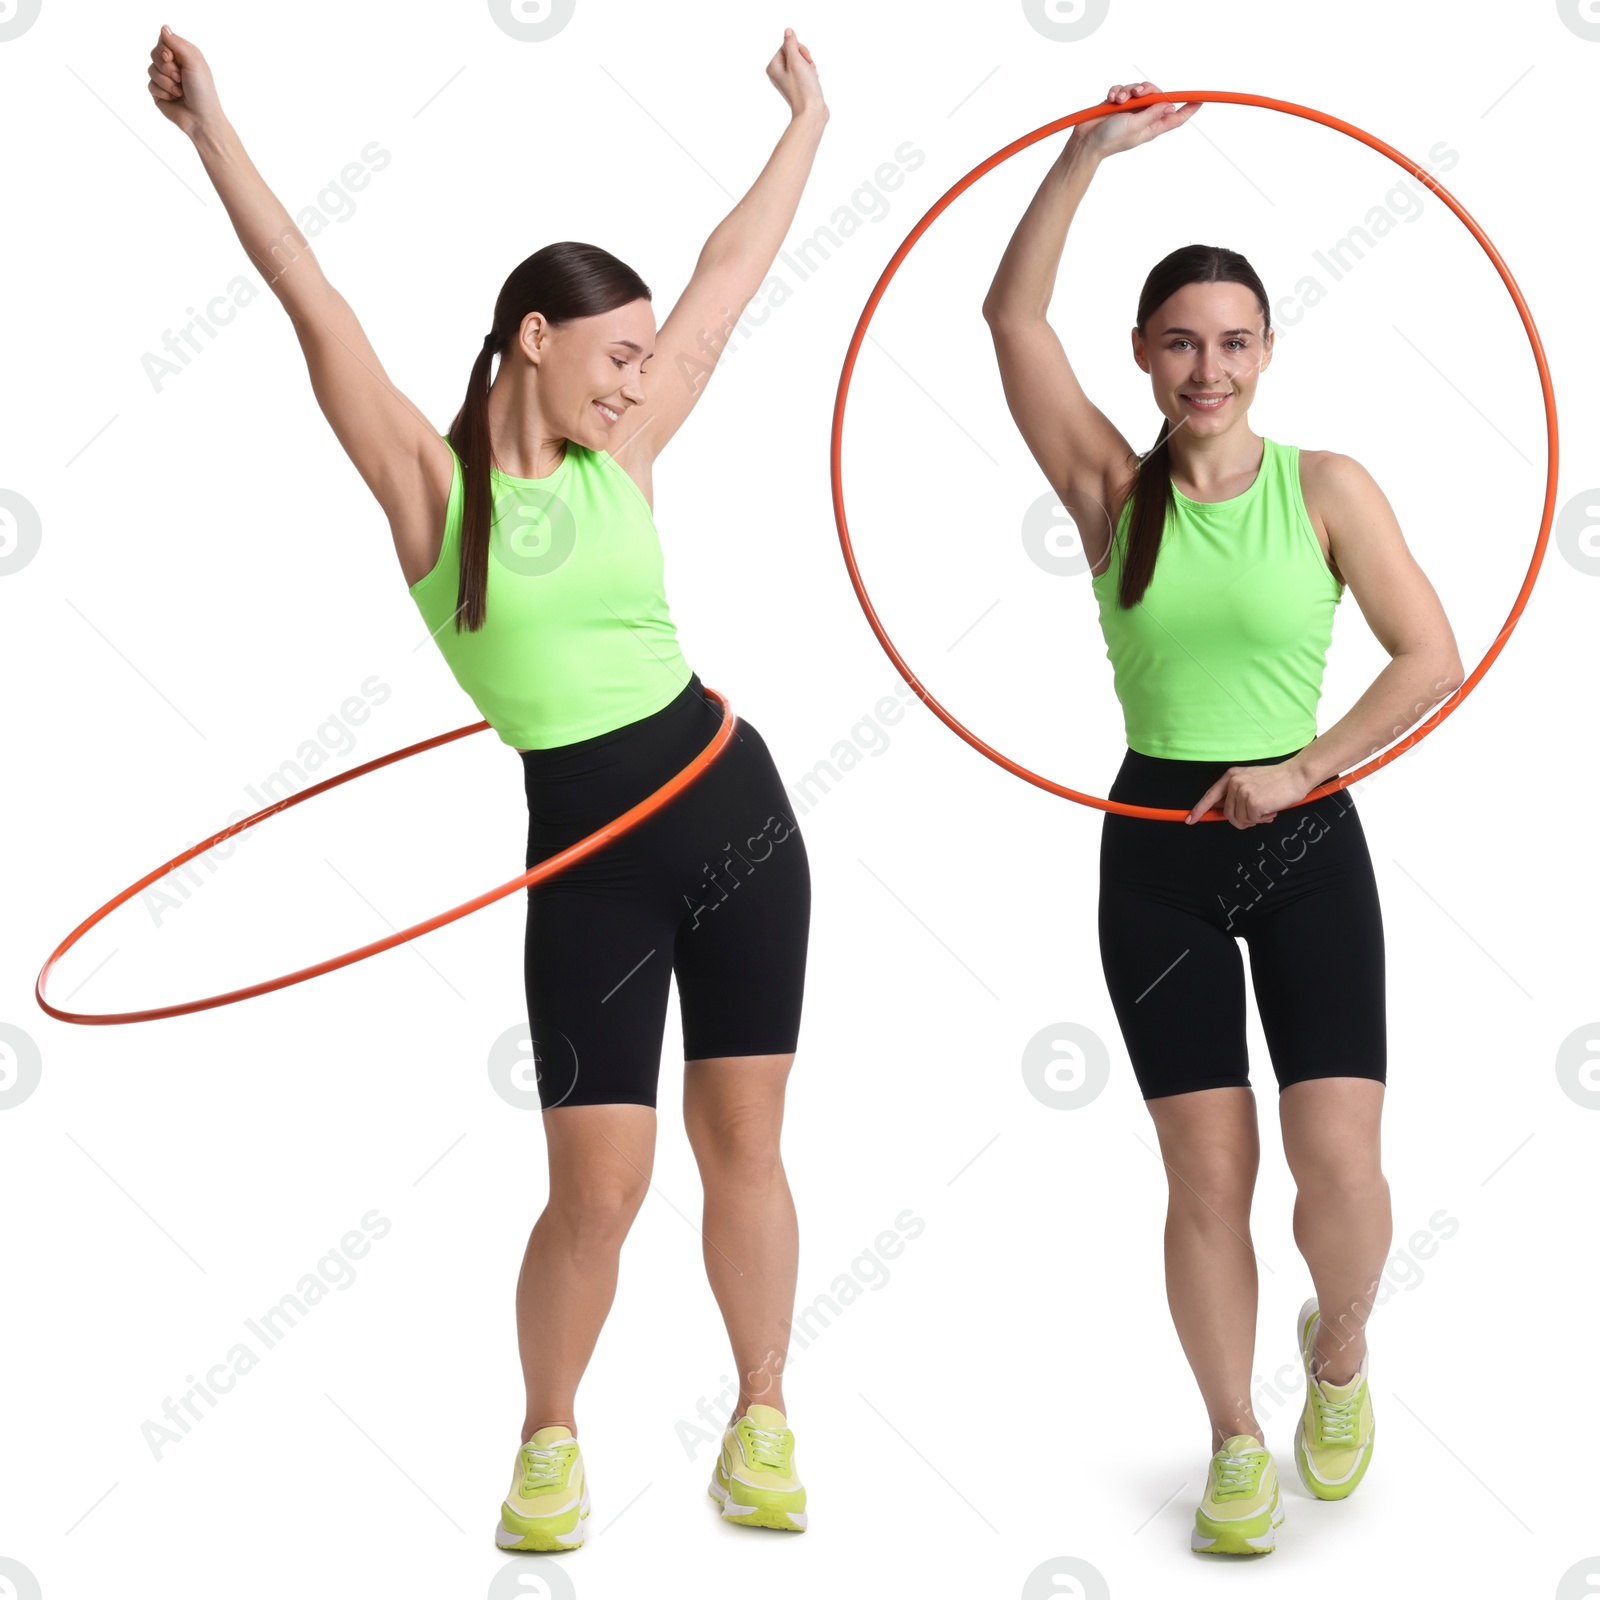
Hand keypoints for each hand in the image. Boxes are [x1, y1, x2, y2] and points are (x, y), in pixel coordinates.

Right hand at [147, 24, 222, 136]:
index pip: (164, 41)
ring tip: (180, 91)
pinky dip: (163, 92)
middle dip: (166, 67)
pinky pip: (150, 85)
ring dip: (167, 82)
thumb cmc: (203, 91)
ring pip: (151, 69)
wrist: (201, 119)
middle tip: (180, 78)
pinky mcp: (159, 92)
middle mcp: (174, 66)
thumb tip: (164, 27)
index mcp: (184, 56)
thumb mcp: (194, 62)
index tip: (170, 57)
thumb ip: (178, 43)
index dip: (164, 48)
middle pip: (154, 54)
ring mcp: (165, 79)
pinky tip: (174, 98)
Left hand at [766, 27, 824, 119]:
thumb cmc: (803, 89)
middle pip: (795, 52)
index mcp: (773, 67)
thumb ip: (791, 44)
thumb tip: (788, 31)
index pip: (788, 45)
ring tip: (811, 79)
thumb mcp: (796, 61)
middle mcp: (778, 73)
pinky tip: (813, 83)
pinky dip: (811, 74)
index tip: (803, 63)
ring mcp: (788, 79)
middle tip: (808, 72)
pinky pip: (805, 71)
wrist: (811, 113)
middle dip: (805, 59)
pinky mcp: (797, 85)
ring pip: (802, 61)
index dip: (799, 51)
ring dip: (810, 66)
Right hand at [1070, 81, 1199, 161]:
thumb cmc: (1110, 139)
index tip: (1201, 100)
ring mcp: (1130, 110)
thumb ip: (1153, 113)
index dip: (1188, 109)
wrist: (1086, 142)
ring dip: (1128, 90)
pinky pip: (1123, 89)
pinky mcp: (1117, 105)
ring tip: (1118, 100)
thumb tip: (1170, 104)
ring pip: (1138, 89)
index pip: (1175, 117)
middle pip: (1157, 95)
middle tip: (1138, 93)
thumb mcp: (1135, 126)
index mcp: (1151, 127)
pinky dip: (1117, 91)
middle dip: (1148, 89)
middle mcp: (1143, 117)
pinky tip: (1111, 99)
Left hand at [1185, 759, 1312, 828]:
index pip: (1210, 795)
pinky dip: (1263, 819)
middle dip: (1242, 820)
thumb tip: (1221, 810)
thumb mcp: (1250, 781)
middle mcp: (1234, 783)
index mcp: (1231, 777)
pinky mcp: (1253, 802)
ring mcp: (1243, 792)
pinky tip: (1271, 809)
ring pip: (1240, 820)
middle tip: (1257, 814)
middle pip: (1228, 814)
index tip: (1190, 819)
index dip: (1199, 809)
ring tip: (1266, 808)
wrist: (1296, 775)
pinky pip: (1253, 821)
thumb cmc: (1276, 781)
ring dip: (1254, 820)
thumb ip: (1234, 793)